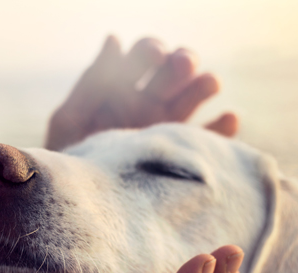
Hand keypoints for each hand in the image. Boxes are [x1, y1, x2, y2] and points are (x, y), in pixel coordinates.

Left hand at [45, 36, 237, 150]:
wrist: (80, 209)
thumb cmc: (69, 163)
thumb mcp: (70, 121)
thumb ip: (92, 83)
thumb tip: (114, 39)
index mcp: (122, 89)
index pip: (144, 57)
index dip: (151, 51)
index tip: (154, 54)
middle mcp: (149, 104)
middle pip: (175, 72)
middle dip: (181, 62)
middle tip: (182, 65)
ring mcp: (168, 129)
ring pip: (195, 97)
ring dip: (204, 84)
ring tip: (208, 83)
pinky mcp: (183, 157)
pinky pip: (210, 139)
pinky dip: (223, 128)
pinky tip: (228, 119)